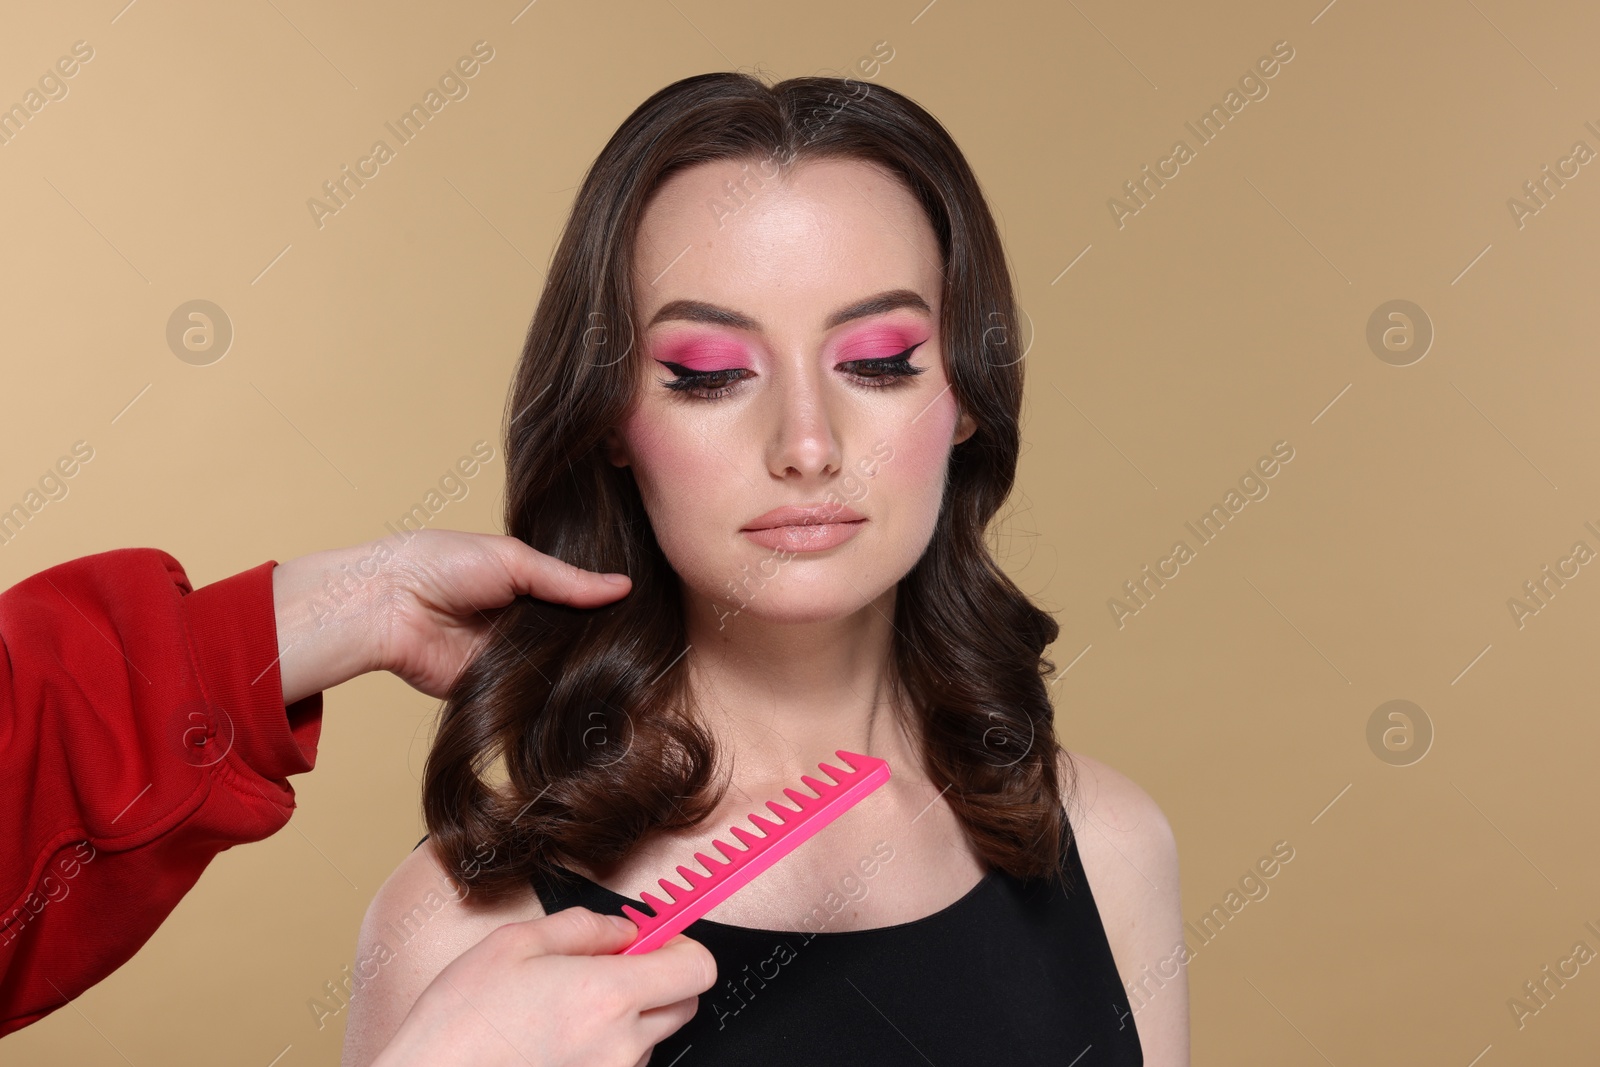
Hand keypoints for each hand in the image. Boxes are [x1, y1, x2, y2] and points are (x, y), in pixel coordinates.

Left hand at [273, 529, 631, 703]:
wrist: (391, 605)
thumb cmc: (442, 564)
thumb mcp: (515, 561)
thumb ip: (568, 580)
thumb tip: (624, 587)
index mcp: (525, 583)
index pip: (577, 597)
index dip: (605, 603)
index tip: (646, 608)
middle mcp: (521, 621)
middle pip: (572, 634)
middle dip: (598, 637)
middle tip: (643, 641)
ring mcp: (510, 656)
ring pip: (558, 665)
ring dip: (580, 666)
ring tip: (629, 666)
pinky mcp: (496, 687)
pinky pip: (533, 693)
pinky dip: (555, 692)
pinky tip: (592, 691)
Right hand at [373, 907, 715, 1066]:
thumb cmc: (460, 1024)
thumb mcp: (514, 945)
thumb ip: (582, 928)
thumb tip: (622, 930)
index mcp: (608, 996)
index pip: (698, 969)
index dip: (683, 948)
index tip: (660, 940)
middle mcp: (620, 1045)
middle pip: (682, 1005)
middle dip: (657, 981)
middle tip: (611, 971)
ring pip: (649, 1039)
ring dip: (626, 1021)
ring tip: (565, 1013)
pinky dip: (603, 1052)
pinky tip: (557, 1043)